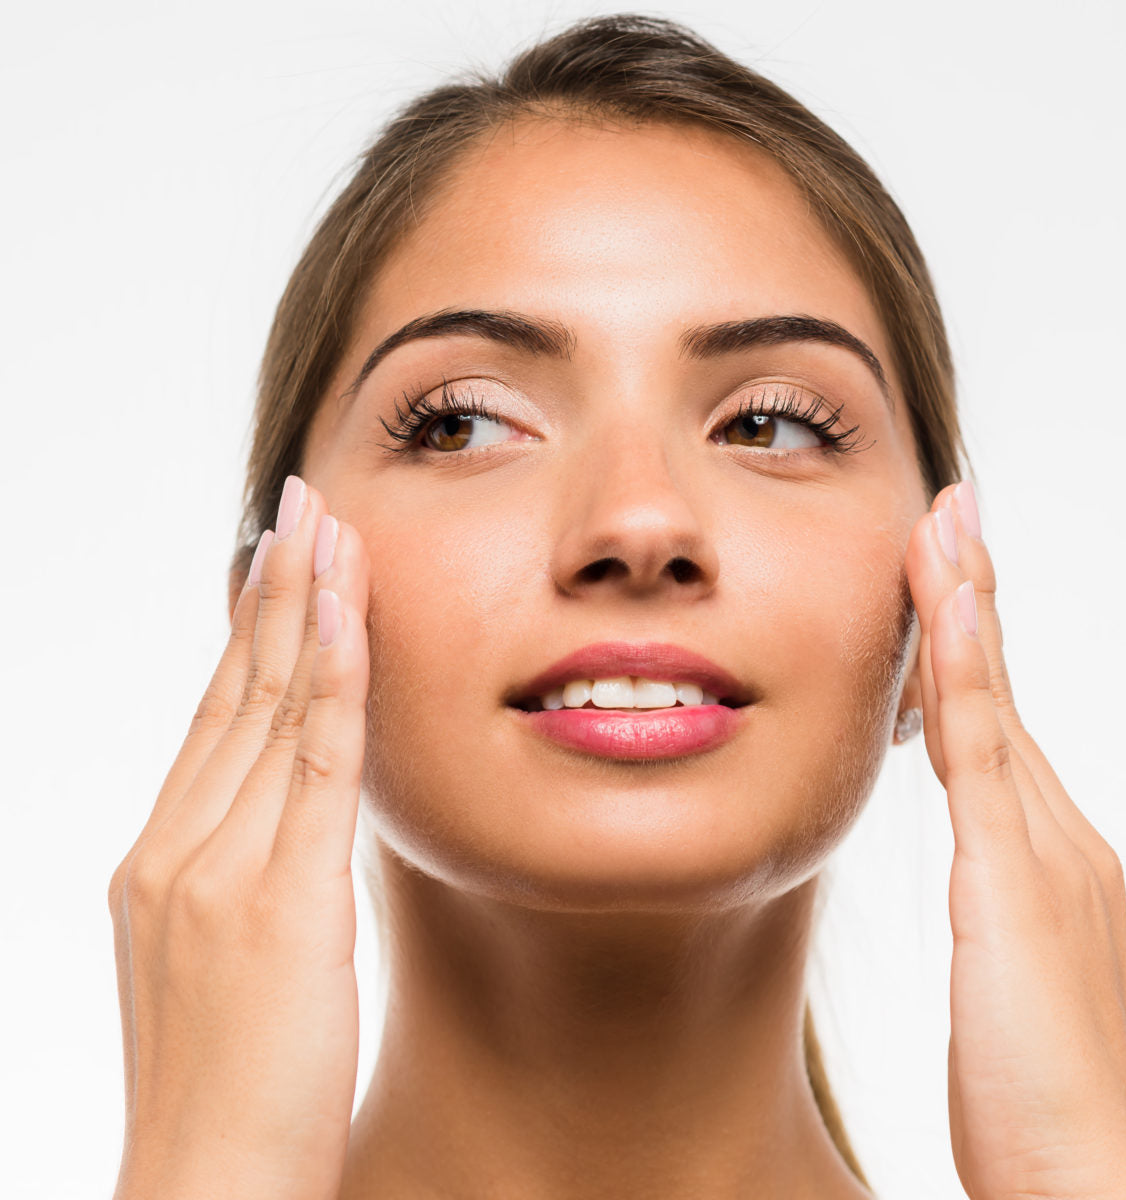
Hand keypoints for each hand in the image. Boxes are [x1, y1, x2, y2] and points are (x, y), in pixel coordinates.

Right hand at [107, 476, 369, 1199]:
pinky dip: (331, 683)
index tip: (277, 564)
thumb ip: (252, 875)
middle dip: (273, 593)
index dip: (250, 633)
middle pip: (234, 692)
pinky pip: (310, 764)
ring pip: (269, 709)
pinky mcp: (274, 899)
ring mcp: (215, 867)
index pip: (214, 718)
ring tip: (326, 530)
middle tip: (299, 507)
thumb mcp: (227, 962)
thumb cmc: (232, 1089)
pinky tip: (352, 618)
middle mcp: (175, 847)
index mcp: (161, 860)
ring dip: (304, 610)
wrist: (204, 1191)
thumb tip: (296, 815)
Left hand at [904, 482, 1125, 1199]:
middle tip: (950, 507)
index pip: (993, 719)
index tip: (946, 565)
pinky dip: (971, 670)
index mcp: (1042, 853)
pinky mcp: (1019, 878)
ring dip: (967, 604)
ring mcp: (1046, 848)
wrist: (1085, 1180)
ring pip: (992, 699)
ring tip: (945, 521)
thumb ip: (994, 902)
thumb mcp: (1004, 973)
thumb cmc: (1034, 1095)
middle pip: (999, 688)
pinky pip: (984, 748)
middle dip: (972, 592)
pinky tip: (955, 606)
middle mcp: (1056, 832)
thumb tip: (978, 863)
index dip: (968, 639)